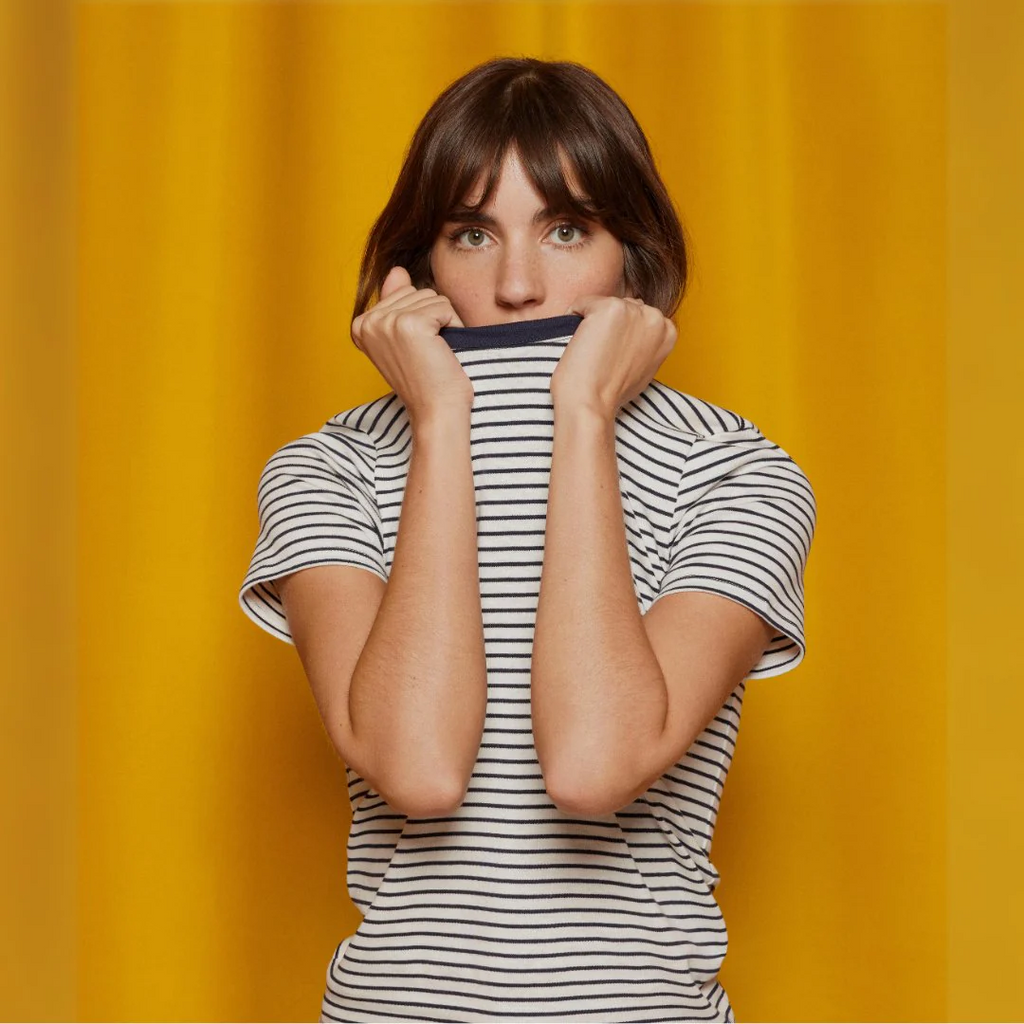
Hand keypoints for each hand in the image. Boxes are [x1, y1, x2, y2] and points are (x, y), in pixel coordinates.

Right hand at [351, 267, 472, 424]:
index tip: (414, 352)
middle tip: (427, 354)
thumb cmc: (427, 381)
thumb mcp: (405, 338)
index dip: (420, 320)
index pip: (403, 294)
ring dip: (444, 324)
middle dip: (433, 319)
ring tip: (435, 353)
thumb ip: (396, 301)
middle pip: (417, 291)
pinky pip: (444, 306)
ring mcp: (386, 322)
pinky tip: (443, 351)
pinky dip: (454, 327)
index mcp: (361, 325)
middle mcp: (368, 322)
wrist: (436, 412)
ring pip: (432, 297)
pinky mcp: (409, 324)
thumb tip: (397, 270)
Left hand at [549, 295, 676, 419]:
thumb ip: (645, 345)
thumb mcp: (644, 368)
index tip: (613, 355)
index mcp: (668, 331)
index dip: (621, 333)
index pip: (639, 315)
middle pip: (623, 305)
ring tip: (591, 351)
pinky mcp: (609, 307)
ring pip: (603, 303)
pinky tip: (579, 343)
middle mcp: (655, 317)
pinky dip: (573, 318)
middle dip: (609, 324)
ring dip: (592, 321)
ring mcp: (633, 310)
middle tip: (600, 354)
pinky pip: (582, 303)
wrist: (592, 403)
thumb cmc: (612, 393)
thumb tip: (633, 334)